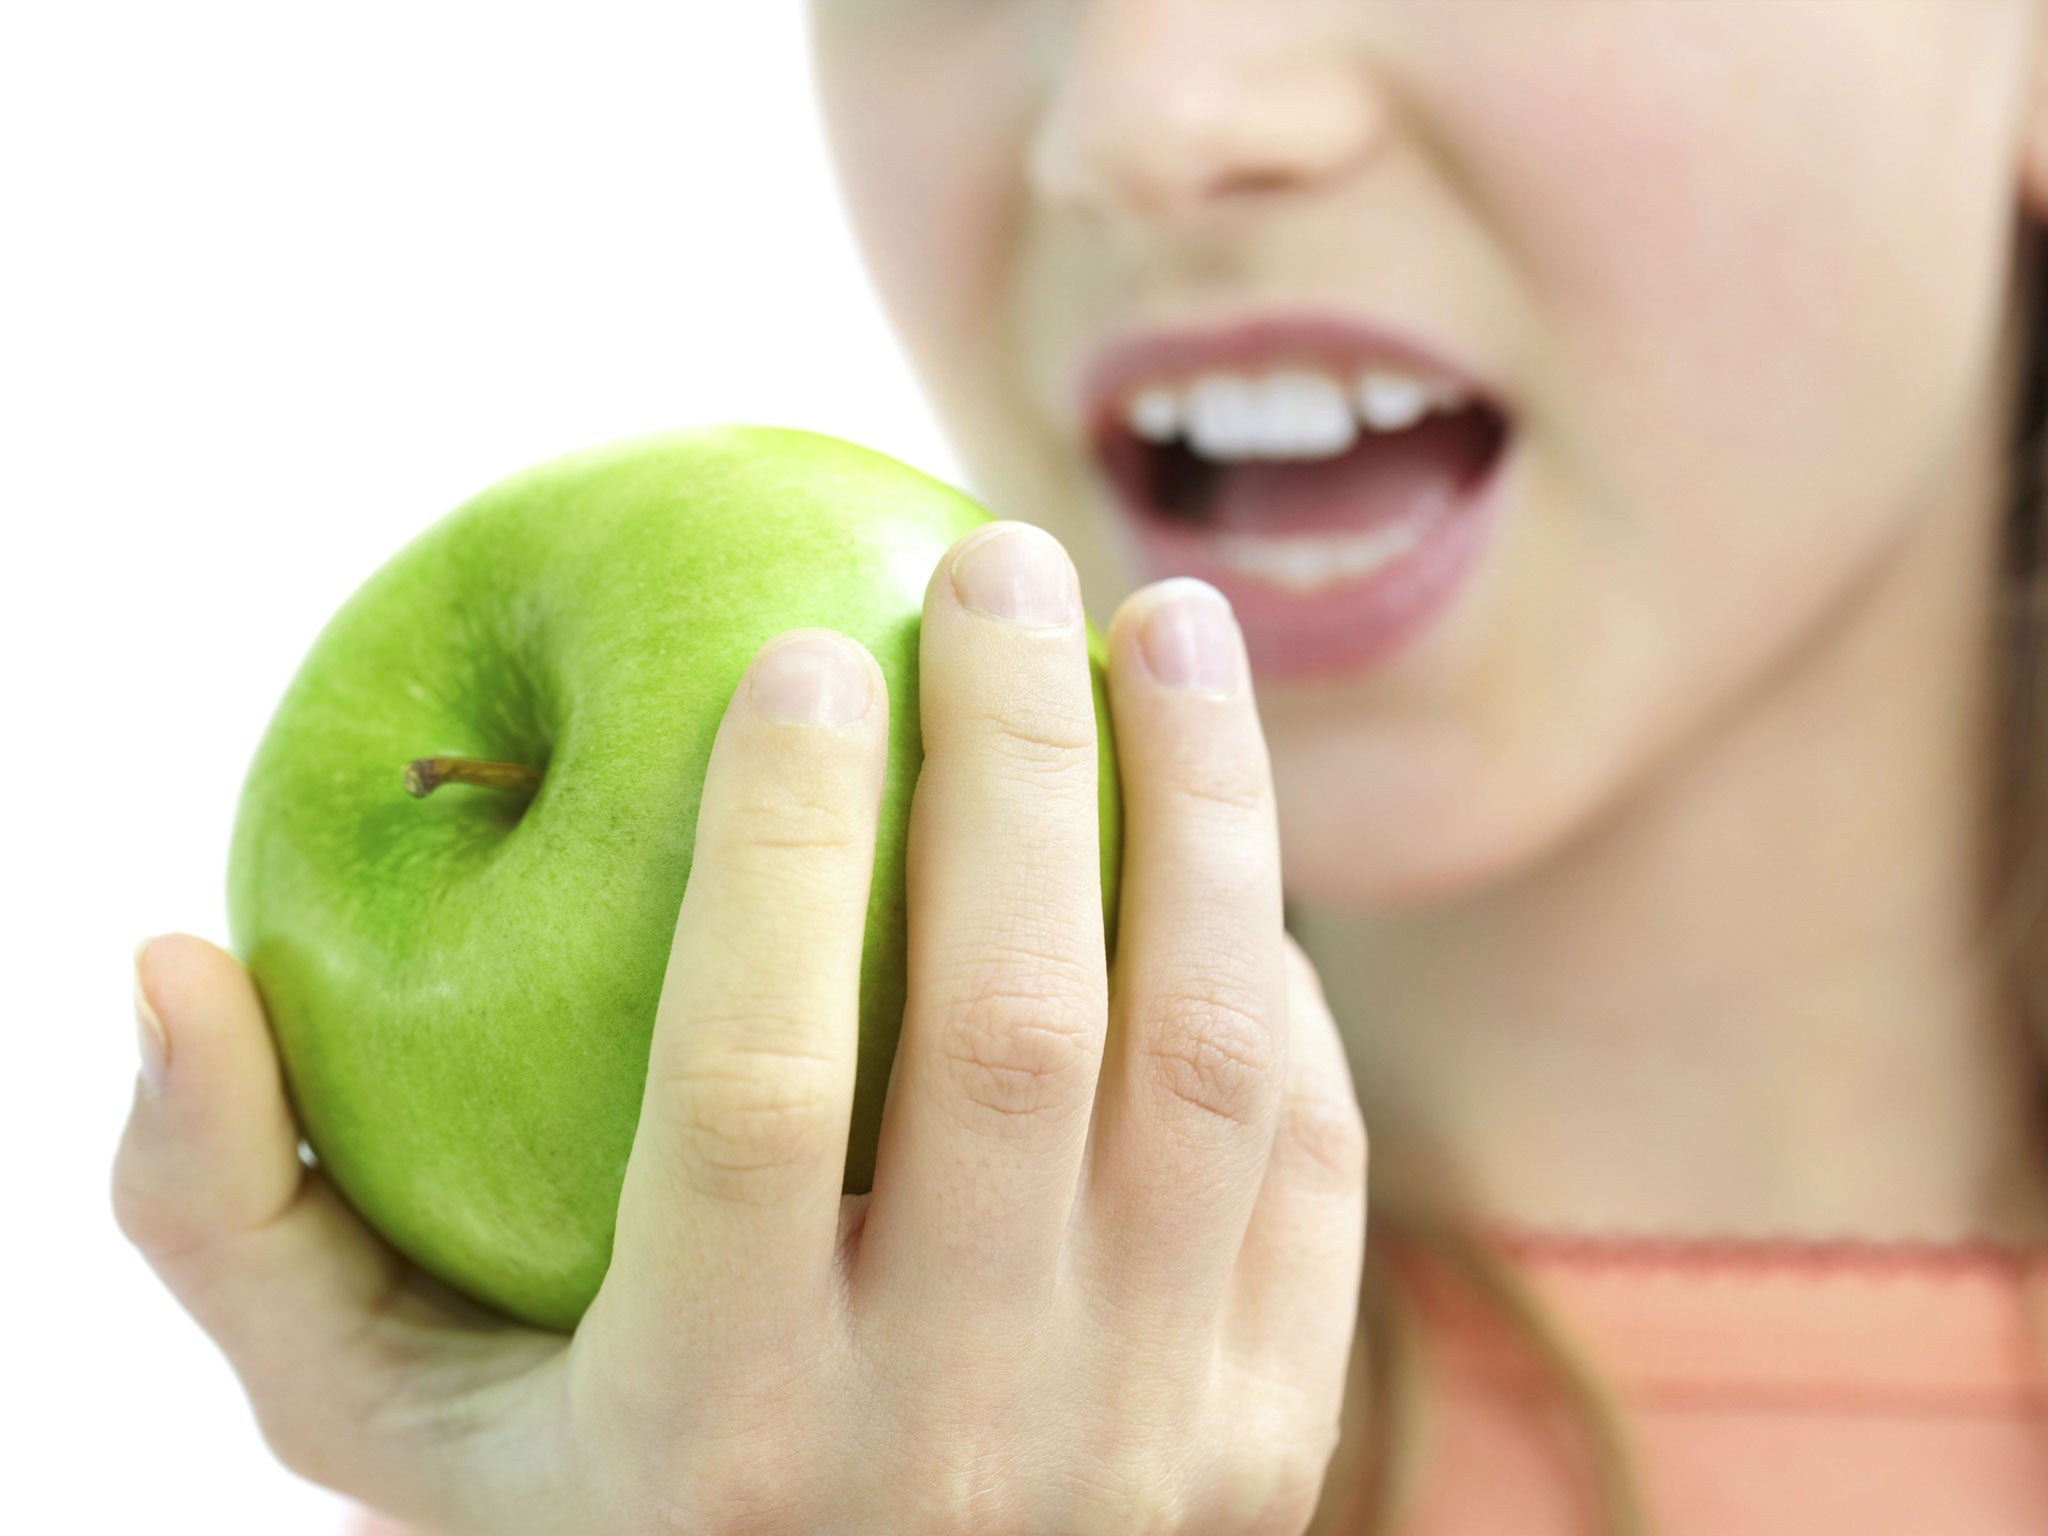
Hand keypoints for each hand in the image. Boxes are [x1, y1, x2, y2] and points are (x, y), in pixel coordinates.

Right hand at [112, 521, 1368, 1534]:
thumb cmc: (599, 1517)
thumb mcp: (385, 1416)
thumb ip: (235, 1215)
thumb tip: (163, 964)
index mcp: (710, 1432)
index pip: (752, 1085)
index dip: (776, 844)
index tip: (800, 647)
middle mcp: (951, 1442)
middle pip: (1013, 1026)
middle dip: (1018, 750)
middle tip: (997, 558)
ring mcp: (1144, 1443)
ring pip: (1211, 1054)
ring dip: (1207, 805)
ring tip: (1170, 619)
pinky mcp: (1267, 1436)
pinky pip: (1305, 1156)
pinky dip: (1276, 975)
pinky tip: (1216, 844)